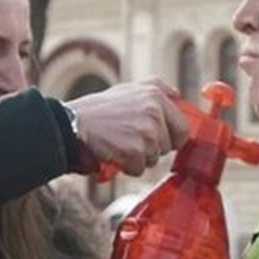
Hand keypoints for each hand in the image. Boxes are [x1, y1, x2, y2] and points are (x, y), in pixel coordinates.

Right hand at [68, 79, 189, 176]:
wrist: (74, 123)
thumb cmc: (100, 109)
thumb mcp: (129, 89)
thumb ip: (157, 89)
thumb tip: (178, 96)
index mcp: (156, 95)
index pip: (183, 128)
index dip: (172, 138)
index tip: (159, 140)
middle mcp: (155, 112)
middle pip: (167, 147)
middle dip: (151, 148)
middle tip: (130, 139)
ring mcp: (146, 132)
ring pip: (153, 158)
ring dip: (137, 158)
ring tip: (120, 143)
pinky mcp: (135, 150)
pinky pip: (139, 169)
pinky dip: (126, 167)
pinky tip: (115, 153)